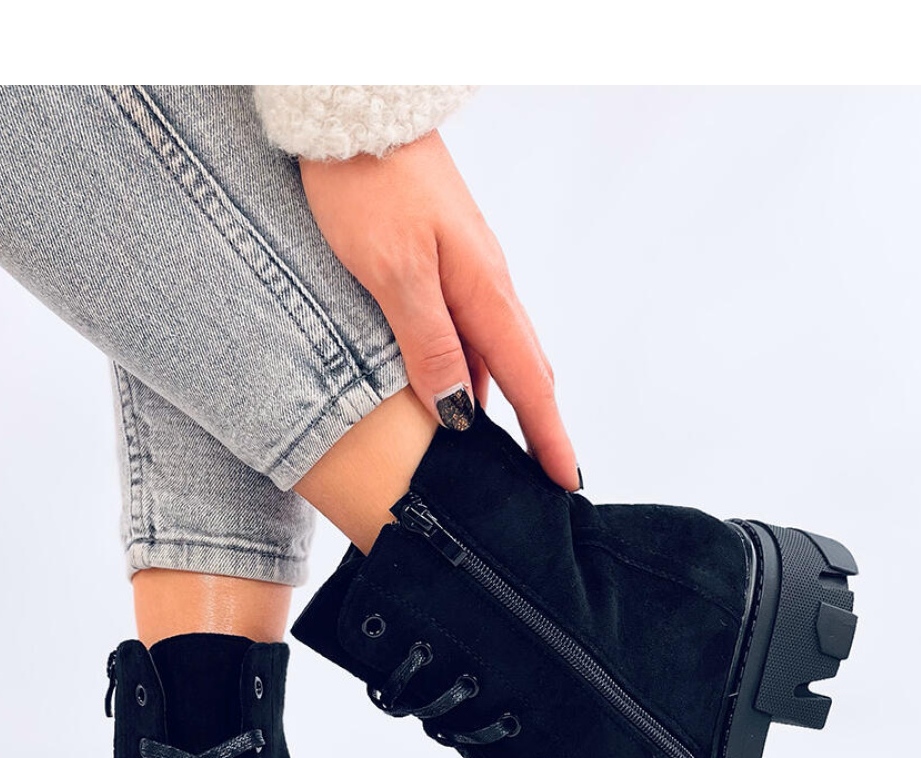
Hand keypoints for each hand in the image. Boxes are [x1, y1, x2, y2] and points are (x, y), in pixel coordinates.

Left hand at [299, 132, 578, 490]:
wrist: (354, 112)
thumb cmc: (367, 186)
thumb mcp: (393, 273)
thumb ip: (428, 342)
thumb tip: (460, 411)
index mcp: (483, 292)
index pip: (528, 381)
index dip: (548, 436)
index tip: (566, 482)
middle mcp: (484, 285)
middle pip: (521, 370)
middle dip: (537, 425)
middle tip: (543, 478)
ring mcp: (466, 272)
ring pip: (491, 353)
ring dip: (499, 402)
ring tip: (496, 453)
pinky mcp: (441, 261)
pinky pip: (465, 331)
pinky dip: (467, 370)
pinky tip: (449, 391)